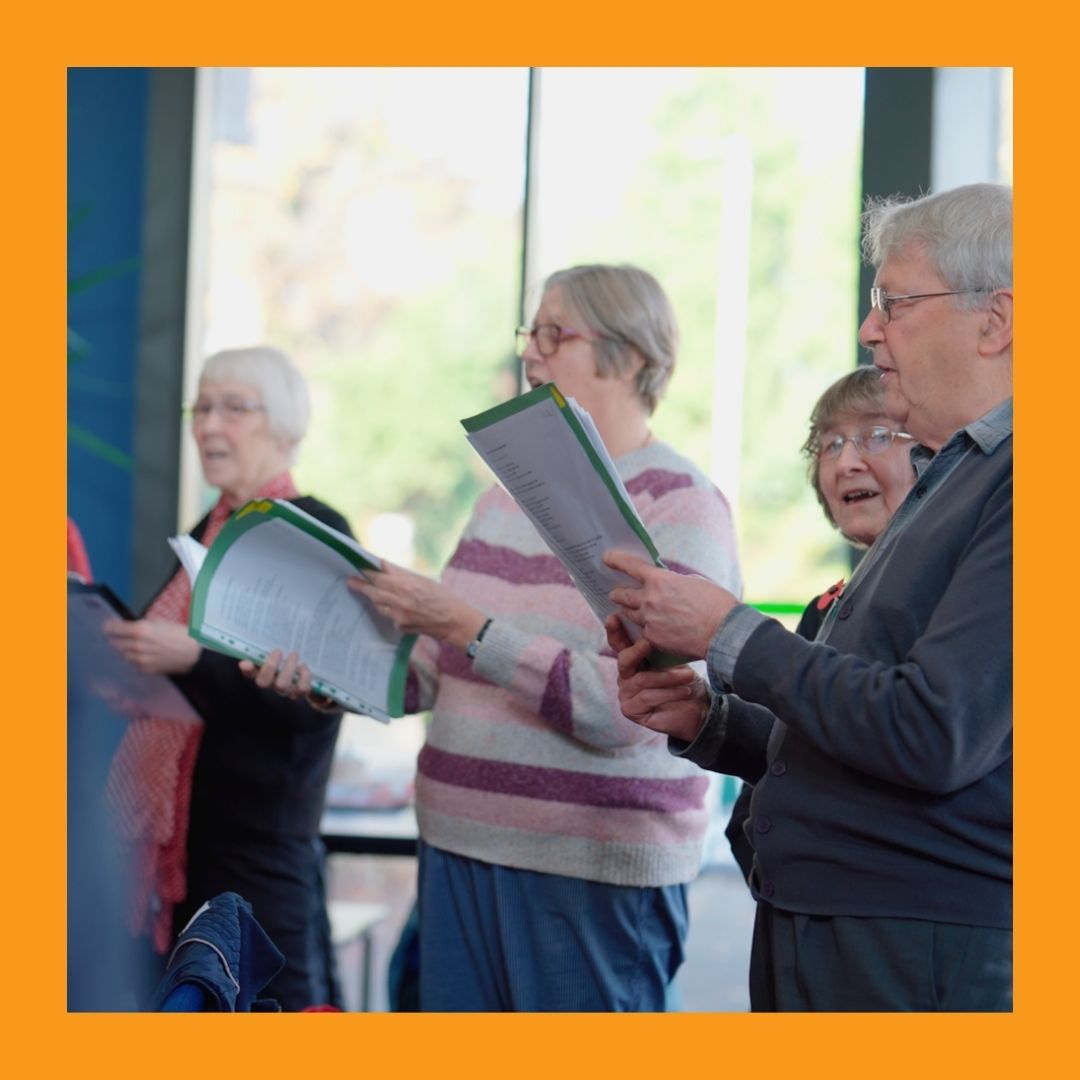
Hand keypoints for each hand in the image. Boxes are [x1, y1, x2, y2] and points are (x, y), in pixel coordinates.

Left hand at [102, 618, 200, 674]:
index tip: (109, 627)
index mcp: (140, 630)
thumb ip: (142, 624)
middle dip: (117, 638)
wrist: (193, 654)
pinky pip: (133, 663)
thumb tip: (129, 626)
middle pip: (114, 643)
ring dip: (127, 649)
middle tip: (122, 636)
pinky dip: (136, 658)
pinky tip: (147, 654)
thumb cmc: (180, 635)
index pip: (113, 629)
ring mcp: (139, 659)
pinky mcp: (144, 669)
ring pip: (123, 654)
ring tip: (138, 646)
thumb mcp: (160, 622)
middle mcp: (136, 645)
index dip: (109, 627)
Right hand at [238, 650, 337, 710]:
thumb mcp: (282, 649)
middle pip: (263, 682)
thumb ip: (271, 647)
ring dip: (288, 668)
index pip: (250, 673)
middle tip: (278, 651)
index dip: (247, 670)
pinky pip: (301, 688)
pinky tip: (303, 667)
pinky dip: (304, 676)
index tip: (245, 663)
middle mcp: (272, 683)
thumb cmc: (292, 657)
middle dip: (270, 666)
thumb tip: (257, 640)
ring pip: (282, 685)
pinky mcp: (300, 692)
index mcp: (264, 672)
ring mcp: (286, 689)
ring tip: (294, 655)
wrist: (310, 670)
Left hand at [347, 562, 486, 648]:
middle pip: (373, 592)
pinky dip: (392, 611)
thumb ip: (401, 574)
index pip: (379, 577)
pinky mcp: (401, 627)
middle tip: (350, 582)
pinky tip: (399, 608)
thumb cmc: (443, 597)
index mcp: (406, 585)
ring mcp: (399, 616)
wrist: (455, 621)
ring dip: (376, 599)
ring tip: (374, 593)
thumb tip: (383, 565)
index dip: (367, 573)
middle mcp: (400, 600)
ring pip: (380, 605)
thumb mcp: (424, 580)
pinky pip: (390, 616)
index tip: (358, 569)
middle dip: (361, 586)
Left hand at [604, 550, 737, 659]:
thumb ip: (674, 583)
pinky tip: (652, 632)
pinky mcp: (653, 639)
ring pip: (629, 615)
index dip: (616, 560)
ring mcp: (649, 621)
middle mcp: (649, 599)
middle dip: (617, 593)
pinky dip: (646, 631)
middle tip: (615, 593)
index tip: (606, 558)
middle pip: (622, 595)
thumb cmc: (716, 605)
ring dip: (629, 612)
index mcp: (660, 580)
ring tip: (631, 612)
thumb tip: (667, 586)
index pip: (630, 566)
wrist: (724, 633)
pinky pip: (642, 633)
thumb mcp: (695, 582)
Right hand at [604, 615, 710, 741]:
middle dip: (636, 651)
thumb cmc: (685, 681)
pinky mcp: (631, 710)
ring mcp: (626, 693)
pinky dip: (669, 693)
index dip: (614, 630)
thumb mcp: (675, 659)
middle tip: (648, 643)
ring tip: (688, 675)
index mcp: (633, 659)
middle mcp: (625, 675)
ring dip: (668, 677)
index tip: (614, 617)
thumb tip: (659, 624)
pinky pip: (648, 697)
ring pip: (641, 680)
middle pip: (623, 660)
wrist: (698, 708)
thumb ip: (661, 645)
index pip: (618, 643)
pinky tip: (685, 690)